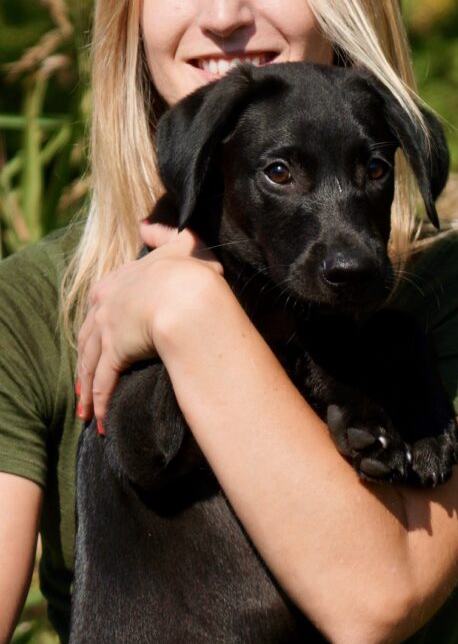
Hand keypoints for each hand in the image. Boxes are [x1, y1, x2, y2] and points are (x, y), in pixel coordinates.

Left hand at [76, 222, 222, 427]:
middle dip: (84, 361)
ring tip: (86, 409)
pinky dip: (100, 401)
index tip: (97, 340)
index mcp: (119, 279)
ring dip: (86, 388)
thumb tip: (146, 224)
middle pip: (87, 336)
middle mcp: (106, 304)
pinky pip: (103, 382)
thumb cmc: (190, 272)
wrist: (186, 295)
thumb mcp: (182, 243)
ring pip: (89, 362)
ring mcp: (107, 328)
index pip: (101, 306)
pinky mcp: (114, 352)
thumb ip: (163, 233)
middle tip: (82, 383)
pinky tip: (100, 419)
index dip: (99, 325)